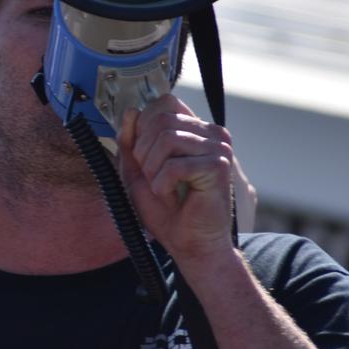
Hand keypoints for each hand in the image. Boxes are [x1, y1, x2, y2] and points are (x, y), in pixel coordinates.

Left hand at [116, 94, 234, 265]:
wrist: (190, 245)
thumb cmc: (166, 211)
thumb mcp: (137, 171)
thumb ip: (130, 142)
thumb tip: (131, 111)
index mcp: (195, 130)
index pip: (164, 103)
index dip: (144, 126)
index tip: (143, 156)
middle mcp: (211, 133)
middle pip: (160, 120)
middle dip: (143, 153)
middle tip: (153, 179)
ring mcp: (218, 148)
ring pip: (166, 139)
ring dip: (152, 170)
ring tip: (162, 189)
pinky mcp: (218, 167)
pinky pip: (174, 165)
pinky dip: (162, 185)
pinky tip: (172, 197)